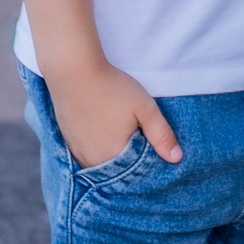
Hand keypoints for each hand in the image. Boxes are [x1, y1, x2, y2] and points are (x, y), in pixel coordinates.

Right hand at [45, 61, 182, 167]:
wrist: (73, 71)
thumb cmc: (111, 87)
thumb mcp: (144, 107)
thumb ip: (161, 134)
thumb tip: (176, 158)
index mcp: (114, 156)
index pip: (135, 173)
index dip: (145, 161)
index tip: (148, 144)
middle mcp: (93, 161)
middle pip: (116, 169)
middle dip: (127, 160)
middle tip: (133, 135)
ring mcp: (77, 152)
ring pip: (100, 163)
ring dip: (110, 155)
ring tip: (117, 133)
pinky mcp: (67, 142)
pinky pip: (85, 155)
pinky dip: (96, 149)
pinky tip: (101, 132)